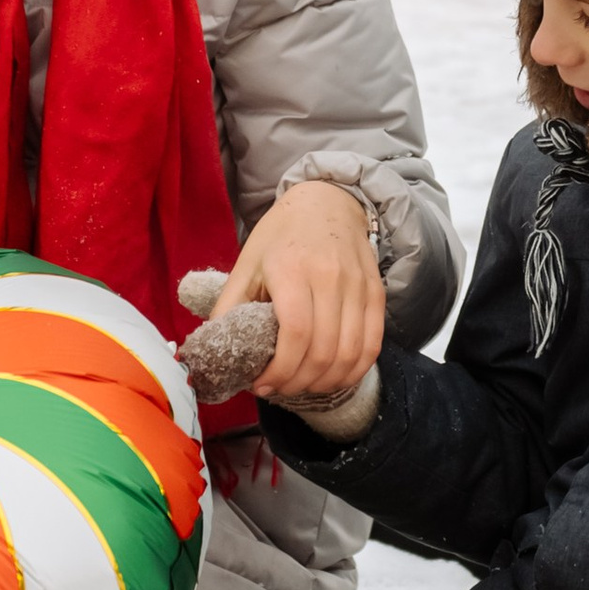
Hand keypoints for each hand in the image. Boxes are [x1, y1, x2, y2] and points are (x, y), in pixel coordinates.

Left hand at [215, 181, 383, 405]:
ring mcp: (358, 286)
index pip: (295, 335)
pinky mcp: (377, 294)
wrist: (328, 201)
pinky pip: (372, 345)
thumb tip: (211, 350)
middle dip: (297, 382)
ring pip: (349, 354)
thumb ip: (229, 307)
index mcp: (292, 269)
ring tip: (302, 385)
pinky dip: (353, 371)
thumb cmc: (282, 235)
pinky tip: (333, 377)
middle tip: (278, 388)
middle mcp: (330, 278)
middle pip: (322, 351)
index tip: (261, 384)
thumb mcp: (247, 263)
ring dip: (324, 382)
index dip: (279, 371)